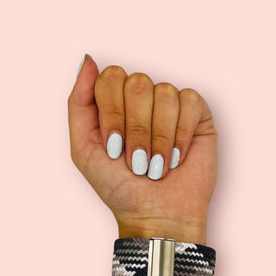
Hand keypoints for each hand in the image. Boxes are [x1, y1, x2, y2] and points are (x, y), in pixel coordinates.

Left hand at [68, 55, 217, 244]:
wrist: (156, 215)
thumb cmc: (119, 188)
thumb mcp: (83, 149)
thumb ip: (79, 103)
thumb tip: (88, 60)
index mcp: (114, 104)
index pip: (110, 77)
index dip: (112, 113)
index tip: (114, 148)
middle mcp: (141, 100)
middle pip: (137, 82)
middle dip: (136, 129)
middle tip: (137, 161)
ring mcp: (169, 106)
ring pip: (164, 92)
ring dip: (158, 137)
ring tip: (157, 165)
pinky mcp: (197, 115)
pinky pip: (190, 101)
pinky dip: (181, 134)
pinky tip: (176, 157)